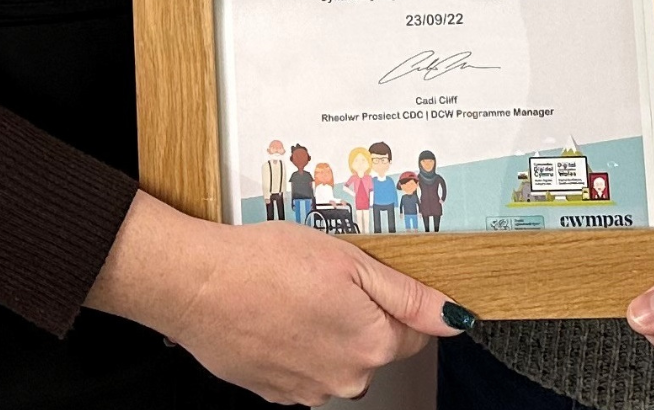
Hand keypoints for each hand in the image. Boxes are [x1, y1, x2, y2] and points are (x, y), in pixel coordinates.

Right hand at [85, 190, 468, 403]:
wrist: (198, 285)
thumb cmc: (265, 264)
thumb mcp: (350, 261)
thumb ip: (408, 294)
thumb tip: (454, 317)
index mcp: (373, 344)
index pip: (415, 330)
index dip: (393, 299)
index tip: (367, 280)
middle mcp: (347, 378)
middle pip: (374, 346)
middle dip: (358, 315)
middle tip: (323, 280)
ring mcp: (309, 391)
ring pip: (337, 358)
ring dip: (325, 332)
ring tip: (292, 295)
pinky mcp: (277, 393)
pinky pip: (302, 369)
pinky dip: (295, 345)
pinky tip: (274, 316)